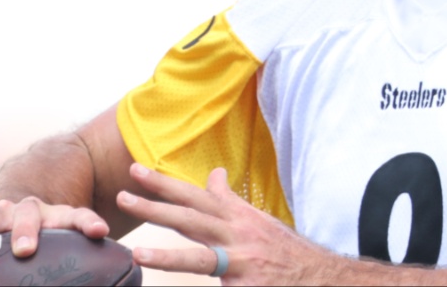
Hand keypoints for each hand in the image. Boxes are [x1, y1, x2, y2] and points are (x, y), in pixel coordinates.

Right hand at [0, 197, 109, 271]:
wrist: (13, 209)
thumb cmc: (43, 237)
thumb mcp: (60, 239)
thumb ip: (76, 251)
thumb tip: (118, 270)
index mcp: (53, 214)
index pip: (76, 214)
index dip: (88, 221)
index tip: (99, 231)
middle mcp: (24, 209)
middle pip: (27, 214)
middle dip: (25, 231)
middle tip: (25, 250)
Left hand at [117, 163, 338, 284]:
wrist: (323, 277)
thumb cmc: (285, 250)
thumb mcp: (258, 219)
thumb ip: (229, 201)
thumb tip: (213, 174)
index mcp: (238, 217)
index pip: (195, 196)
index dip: (165, 184)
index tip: (136, 170)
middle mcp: (238, 235)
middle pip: (191, 218)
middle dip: (155, 207)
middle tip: (122, 197)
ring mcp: (242, 263)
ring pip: (199, 258)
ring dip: (167, 256)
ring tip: (137, 254)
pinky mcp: (247, 286)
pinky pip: (217, 286)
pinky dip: (188, 278)